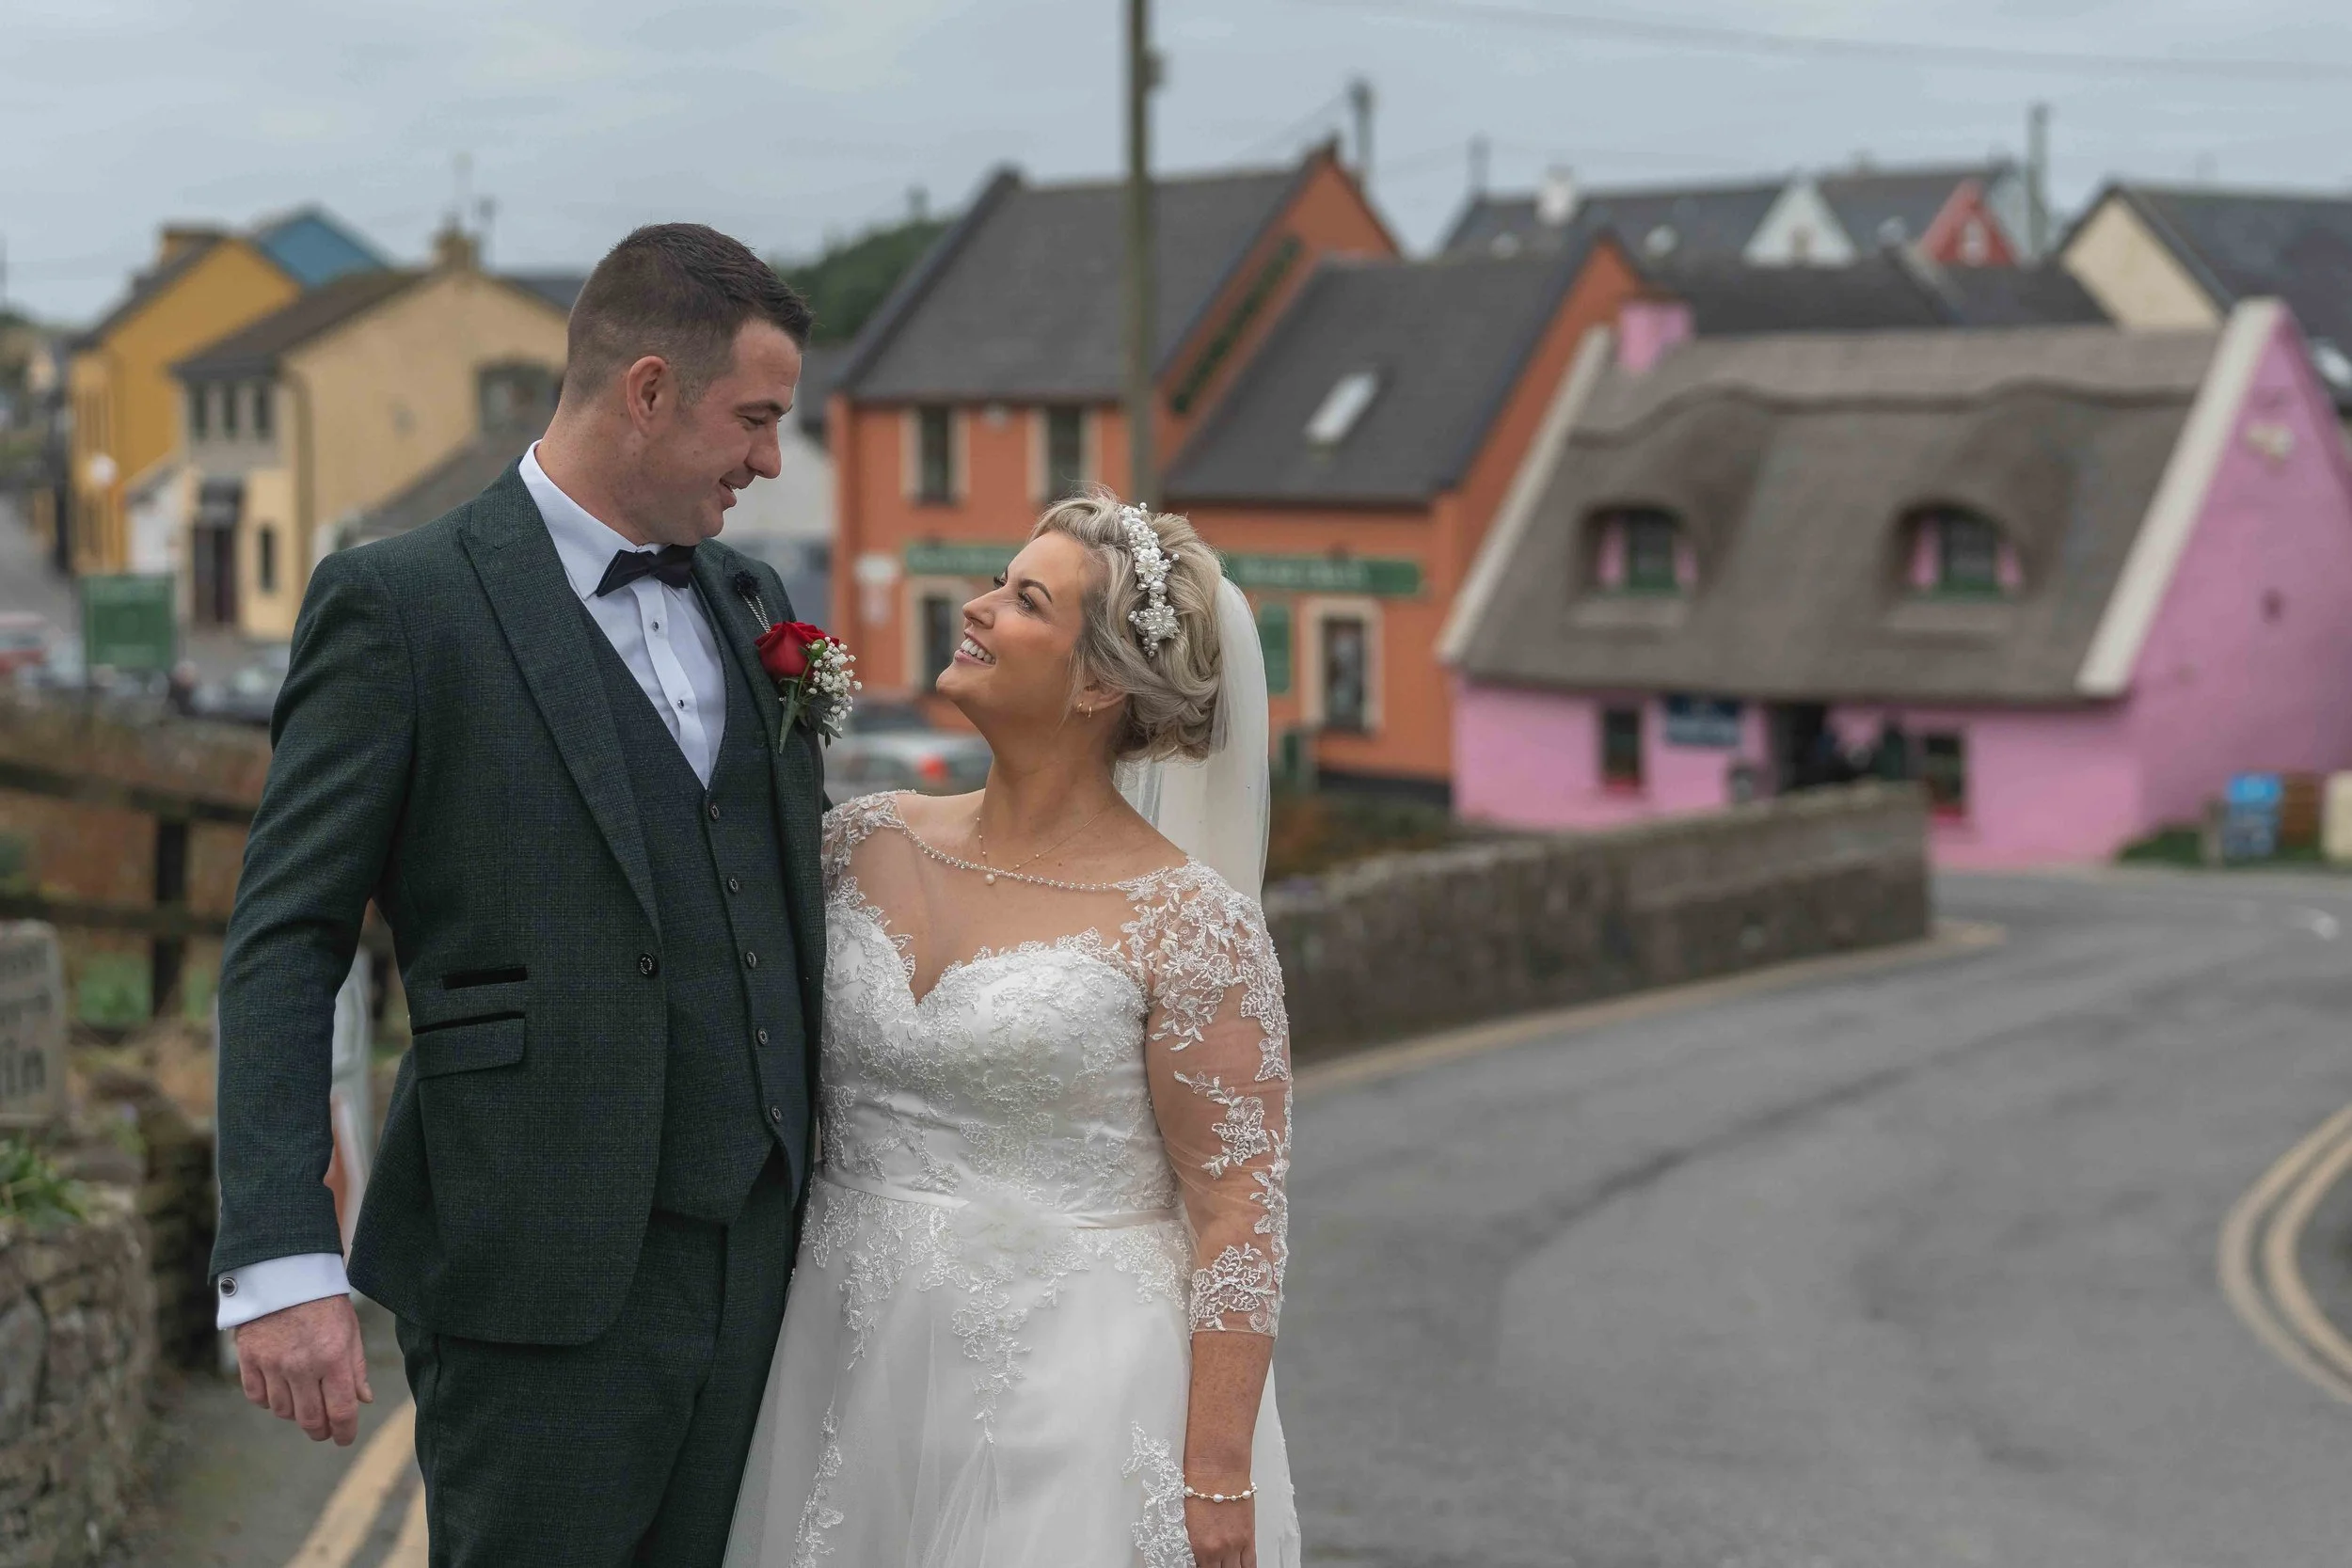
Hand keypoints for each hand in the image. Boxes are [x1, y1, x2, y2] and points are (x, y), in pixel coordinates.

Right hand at [234, 1294, 373, 1444]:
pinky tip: (279, 1391)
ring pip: (282, 1411)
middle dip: (320, 1431)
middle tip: (325, 1431)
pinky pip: (257, 1396)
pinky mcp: (249, 1359)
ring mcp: (272, 1364)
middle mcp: (302, 1366)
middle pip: (310, 1419)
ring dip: (295, 1414)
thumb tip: (362, 1400)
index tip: (345, 1438)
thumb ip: (356, 1367)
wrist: (283, 1272)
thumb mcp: (350, 1329)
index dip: (345, 1432)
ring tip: (304, 1403)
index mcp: (334, 1358)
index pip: (341, 1411)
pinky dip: (268, 1400)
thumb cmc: (323, 1301)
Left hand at [1183, 1483, 1255, 1567]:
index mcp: (1199, 1547)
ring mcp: (1235, 1544)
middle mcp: (1218, 1549)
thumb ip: (1197, 1544)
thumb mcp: (1190, 1522)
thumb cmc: (1199, 1487)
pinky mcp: (1248, 1537)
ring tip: (1228, 1565)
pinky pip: (1250, 1563)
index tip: (1203, 1566)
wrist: (1218, 1469)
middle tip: (1216, 1565)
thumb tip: (1199, 1557)